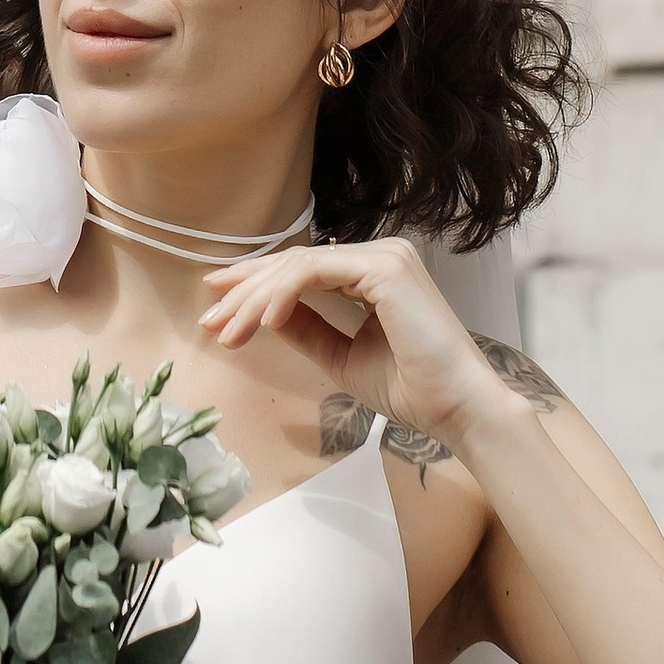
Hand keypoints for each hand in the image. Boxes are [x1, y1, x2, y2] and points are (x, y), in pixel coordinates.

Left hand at [200, 236, 515, 458]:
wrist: (455, 408)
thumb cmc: (411, 388)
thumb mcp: (341, 356)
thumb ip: (307, 329)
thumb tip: (265, 313)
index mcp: (374, 272)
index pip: (303, 270)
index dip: (256, 286)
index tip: (218, 307)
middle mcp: (381, 255)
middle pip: (294, 263)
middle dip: (245, 292)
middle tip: (209, 320)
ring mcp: (385, 256)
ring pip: (298, 266)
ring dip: (256, 300)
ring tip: (228, 331)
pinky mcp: (385, 268)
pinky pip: (314, 273)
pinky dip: (281, 296)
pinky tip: (262, 323)